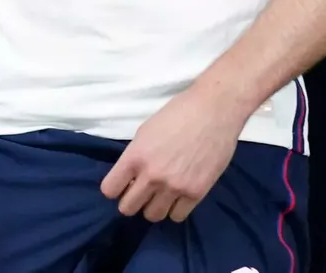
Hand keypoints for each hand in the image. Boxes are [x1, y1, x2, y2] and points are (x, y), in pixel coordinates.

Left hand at [100, 84, 249, 221]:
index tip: (125, 184)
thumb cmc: (180, 112)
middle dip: (133, 200)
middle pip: (128, 208)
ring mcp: (174, 186)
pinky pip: (177, 216)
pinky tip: (181, 194)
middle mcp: (152, 175)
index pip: (109, 190)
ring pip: (153, 216)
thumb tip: (131, 177)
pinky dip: (177, 208)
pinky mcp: (196, 192)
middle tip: (144, 191)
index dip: (116, 188)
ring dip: (155, 206)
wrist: (216, 108)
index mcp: (136, 156)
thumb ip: (136, 156)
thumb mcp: (146, 131)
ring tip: (164, 193)